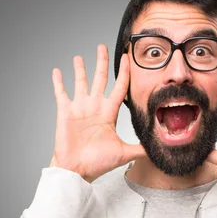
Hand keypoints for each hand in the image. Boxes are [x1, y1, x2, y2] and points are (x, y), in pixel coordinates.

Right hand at [50, 44, 145, 182]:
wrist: (78, 170)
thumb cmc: (98, 163)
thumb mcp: (124, 153)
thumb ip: (141, 148)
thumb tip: (159, 148)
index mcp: (109, 113)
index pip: (119, 87)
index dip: (124, 73)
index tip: (126, 58)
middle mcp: (95, 107)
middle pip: (100, 79)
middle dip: (102, 62)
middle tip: (103, 47)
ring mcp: (80, 108)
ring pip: (80, 82)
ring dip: (80, 69)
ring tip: (80, 56)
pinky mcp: (65, 112)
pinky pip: (61, 93)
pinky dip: (58, 82)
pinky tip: (57, 71)